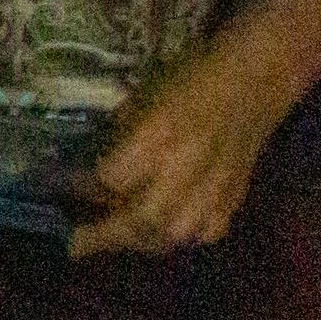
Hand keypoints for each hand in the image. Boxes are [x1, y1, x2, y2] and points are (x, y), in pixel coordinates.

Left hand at [71, 36, 296, 257]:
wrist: (254, 80)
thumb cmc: (191, 78)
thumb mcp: (142, 95)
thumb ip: (118, 136)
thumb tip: (91, 170)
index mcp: (160, 134)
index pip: (112, 179)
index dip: (85, 188)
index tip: (65, 189)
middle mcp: (187, 167)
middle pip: (143, 220)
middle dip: (106, 234)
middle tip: (76, 240)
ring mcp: (216, 187)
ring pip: (174, 235)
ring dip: (138, 241)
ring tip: (114, 237)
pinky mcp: (236, 195)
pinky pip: (205, 232)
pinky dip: (179, 238)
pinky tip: (159, 231)